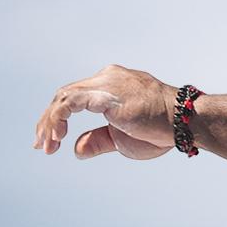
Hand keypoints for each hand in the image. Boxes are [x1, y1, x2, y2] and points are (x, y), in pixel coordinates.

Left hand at [34, 65, 177, 160]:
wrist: (185, 124)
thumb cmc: (161, 130)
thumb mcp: (121, 139)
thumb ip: (99, 139)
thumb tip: (77, 149)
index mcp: (114, 84)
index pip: (75, 96)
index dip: (57, 118)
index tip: (49, 141)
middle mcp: (108, 78)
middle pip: (65, 95)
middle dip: (48, 121)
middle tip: (42, 145)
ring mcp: (107, 83)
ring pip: (63, 97)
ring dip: (49, 122)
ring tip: (47, 144)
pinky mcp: (106, 93)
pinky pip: (70, 102)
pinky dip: (58, 119)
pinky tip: (57, 136)